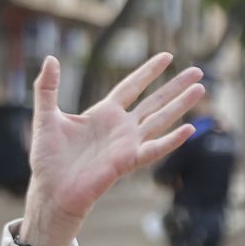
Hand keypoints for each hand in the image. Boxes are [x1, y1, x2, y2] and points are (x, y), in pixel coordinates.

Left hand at [19, 53, 203, 245]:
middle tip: (198, 71)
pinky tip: (189, 128)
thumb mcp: (45, 117)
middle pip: (153, 102)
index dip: (147, 72)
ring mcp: (126, 144)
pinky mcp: (127, 161)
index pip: (130, 87)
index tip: (167, 56)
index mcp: (102, 114)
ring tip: (200, 89)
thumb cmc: (47, 158)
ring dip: (180, 106)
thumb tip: (50, 59)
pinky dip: (171, 140)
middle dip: (175, 86)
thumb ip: (47, 88)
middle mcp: (119, 127)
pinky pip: (154, 149)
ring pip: (160, 120)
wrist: (50, 189)